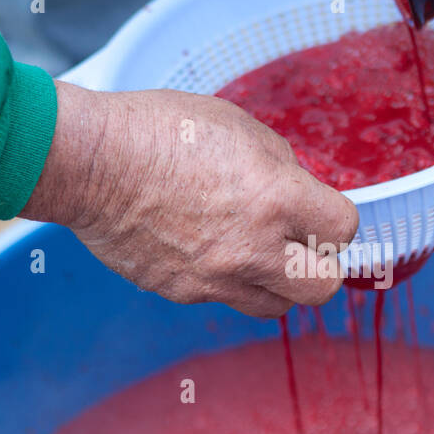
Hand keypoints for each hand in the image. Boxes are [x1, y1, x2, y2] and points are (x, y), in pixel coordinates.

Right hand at [22, 81, 358, 316]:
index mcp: (275, 198)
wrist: (90, 163)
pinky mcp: (183, 292)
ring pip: (275, 307)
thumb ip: (280, 166)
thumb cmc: (160, 131)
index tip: (320, 211)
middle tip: (301, 244)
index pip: (344, 229)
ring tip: (255, 251)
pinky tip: (205, 246)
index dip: (336, 218)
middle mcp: (253, 248)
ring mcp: (216, 278)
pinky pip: (223, 298)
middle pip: (323, 288)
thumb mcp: (239, 126)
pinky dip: (226, 279)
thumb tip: (299, 190)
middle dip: (320, 266)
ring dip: (276, 282)